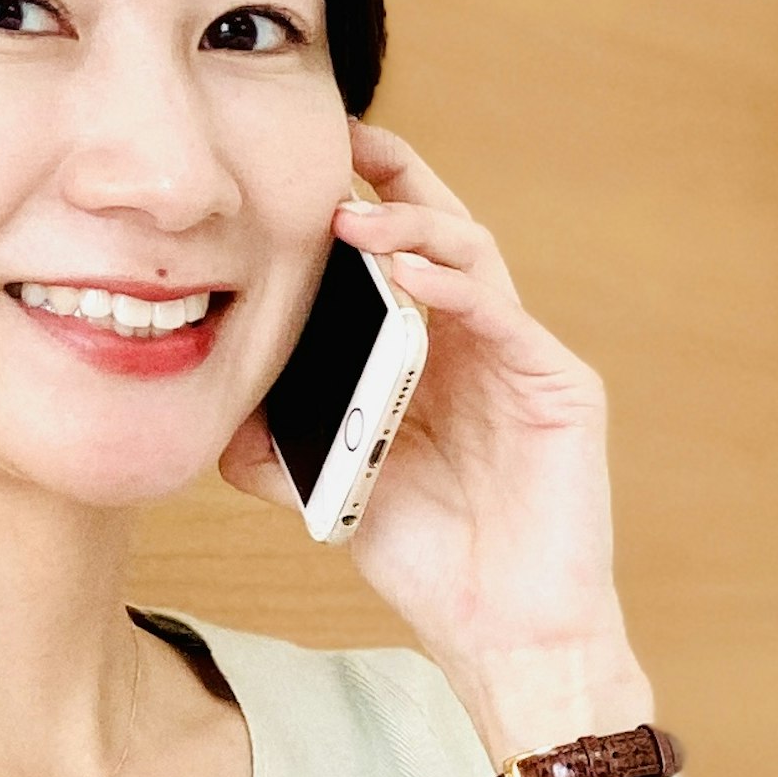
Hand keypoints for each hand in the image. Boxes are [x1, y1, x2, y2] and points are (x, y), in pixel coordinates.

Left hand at [221, 124, 655, 763]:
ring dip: (413, 224)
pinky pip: (504, 314)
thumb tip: (215, 411)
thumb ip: (283, 446)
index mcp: (434, 357)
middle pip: (442, 229)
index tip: (302, 161)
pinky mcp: (562, 386)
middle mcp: (482, 344)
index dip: (361, 199)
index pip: (400, 254)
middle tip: (337, 138)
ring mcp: (524, 360)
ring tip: (350, 215)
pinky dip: (452, 285)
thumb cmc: (432, 567)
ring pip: (475, 254)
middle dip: (392, 177)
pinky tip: (403, 272)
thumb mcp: (336, 489)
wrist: (505, 637)